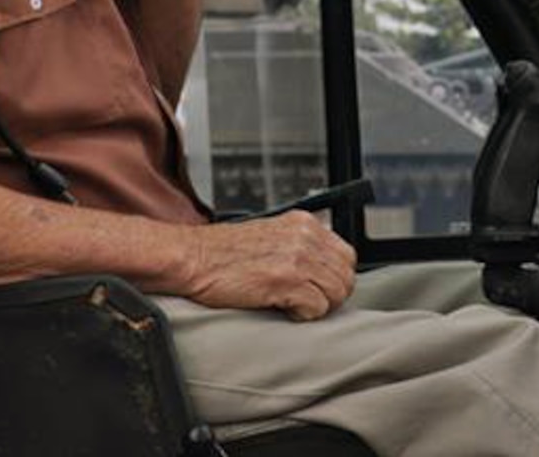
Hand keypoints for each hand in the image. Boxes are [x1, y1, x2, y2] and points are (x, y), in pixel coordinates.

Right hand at [162, 212, 356, 320]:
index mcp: (303, 223)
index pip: (346, 255)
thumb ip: (299, 245)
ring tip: (292, 304)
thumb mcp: (270, 236)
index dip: (335, 277)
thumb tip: (323, 268)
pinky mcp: (285, 279)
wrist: (192, 258)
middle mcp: (304, 236)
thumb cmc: (223, 254)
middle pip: (346, 276)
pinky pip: (317, 307)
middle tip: (306, 302)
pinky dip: (302, 315)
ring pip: (336, 293)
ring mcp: (296, 257)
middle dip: (330, 295)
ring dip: (318, 306)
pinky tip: (282, 308)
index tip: (319, 288)